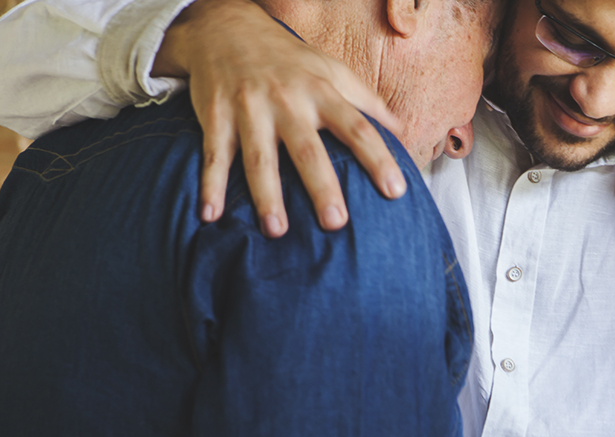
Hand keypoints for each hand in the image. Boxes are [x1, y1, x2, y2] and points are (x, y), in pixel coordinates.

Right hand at [155, 0, 406, 236]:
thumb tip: (405, 132)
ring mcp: (249, 109)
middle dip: (321, 187)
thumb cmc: (290, 60)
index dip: (378, 158)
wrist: (225, 27)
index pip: (357, 128)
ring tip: (277, 231)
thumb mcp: (332, 70)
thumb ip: (368, 101)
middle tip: (335, 223)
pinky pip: (213, 155)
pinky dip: (209, 185)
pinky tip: (211, 216)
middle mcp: (286, 101)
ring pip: (259, 158)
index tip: (395, 191)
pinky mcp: (215, 117)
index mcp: (321, 92)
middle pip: (307, 149)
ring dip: (266, 195)